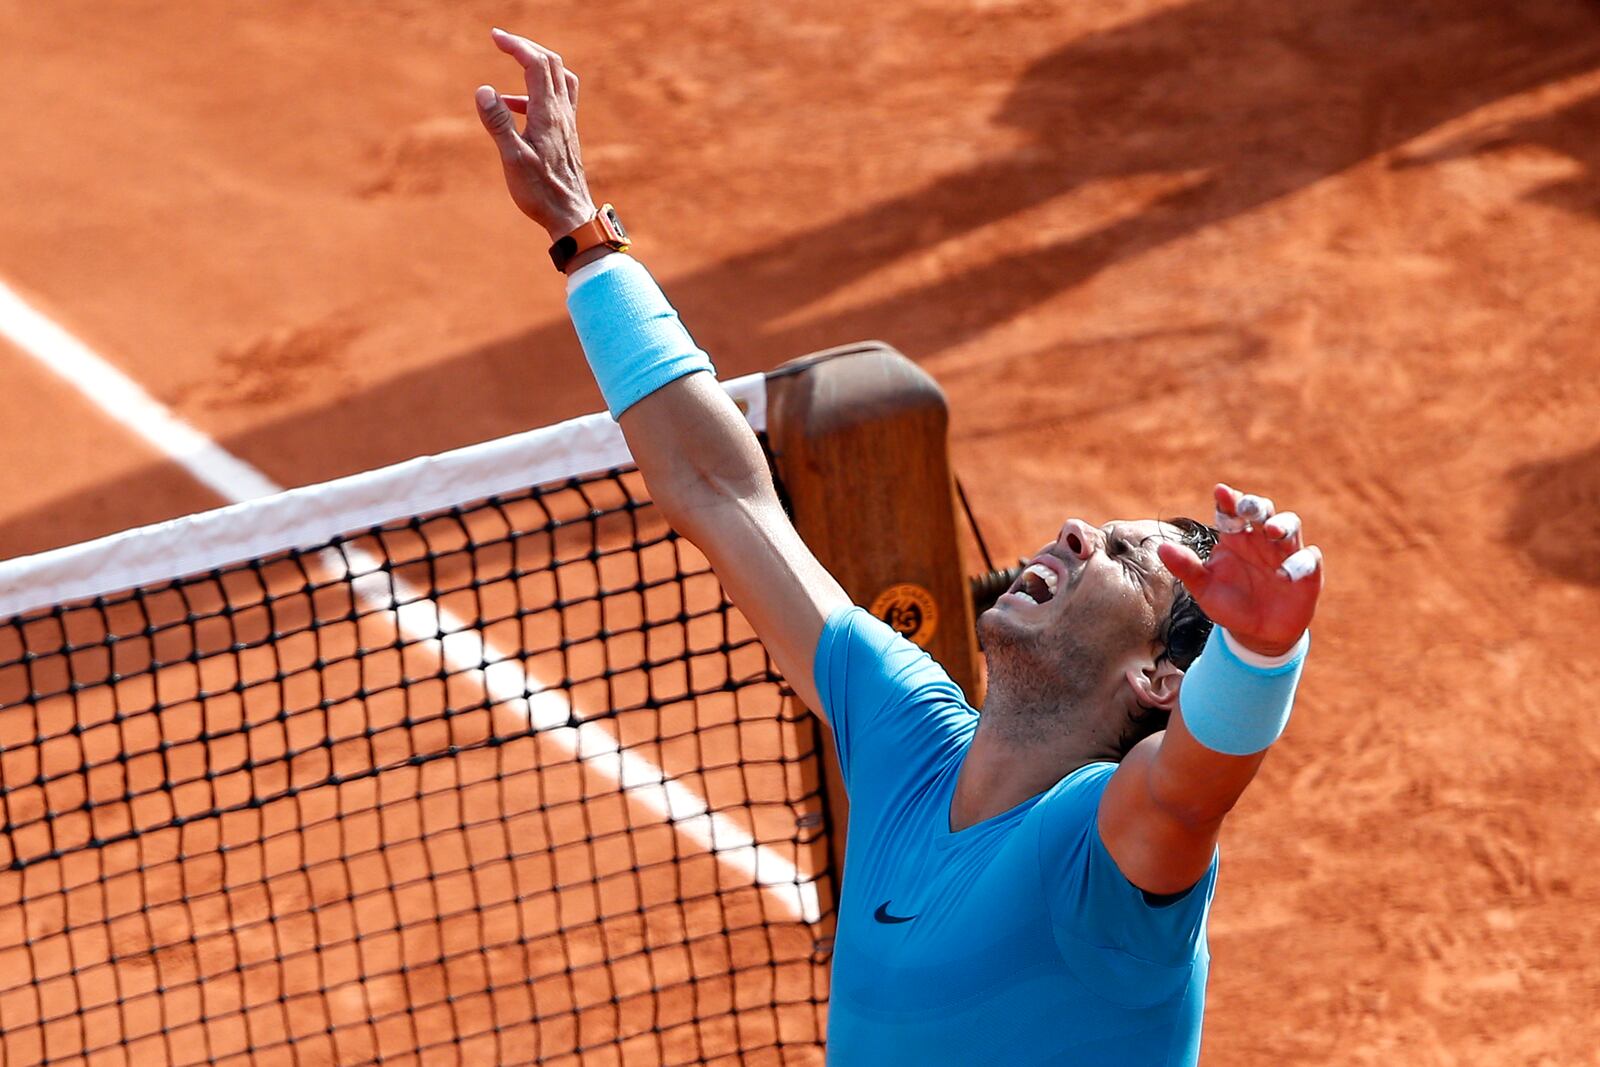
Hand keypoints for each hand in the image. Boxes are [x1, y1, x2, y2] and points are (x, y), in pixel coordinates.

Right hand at [474, 28, 595, 240]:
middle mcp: (562, 113)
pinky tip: (515, 108)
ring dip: (538, 64)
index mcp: (548, 114)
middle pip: (552, 63)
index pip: (535, 64)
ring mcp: (567, 123)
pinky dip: (537, 91)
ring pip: (560, 78)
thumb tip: (483, 89)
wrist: (570, 215)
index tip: (495, 36)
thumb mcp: (512, 158)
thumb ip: (498, 123)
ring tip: (513, 65)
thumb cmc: (541, 192)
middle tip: (502, 40)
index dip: (516, 45)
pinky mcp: (567, 134)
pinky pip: (558, 99)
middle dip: (527, 46)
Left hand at [1156, 483, 1323, 657]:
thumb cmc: (1228, 604)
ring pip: (1290, 525)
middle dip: (1256, 505)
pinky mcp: (1307, 572)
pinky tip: (1286, 573)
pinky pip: (1309, 559)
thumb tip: (1160, 548)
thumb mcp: (1203, 589)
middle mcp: (1260, 539)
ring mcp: (1285, 553)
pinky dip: (1300, 562)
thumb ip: (1186, 568)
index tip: (1220, 491)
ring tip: (1271, 531)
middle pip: (1262, 511)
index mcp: (1234, 538)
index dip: (1228, 500)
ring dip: (1282, 525)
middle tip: (1247, 507)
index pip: (1231, 512)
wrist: (1255, 634)